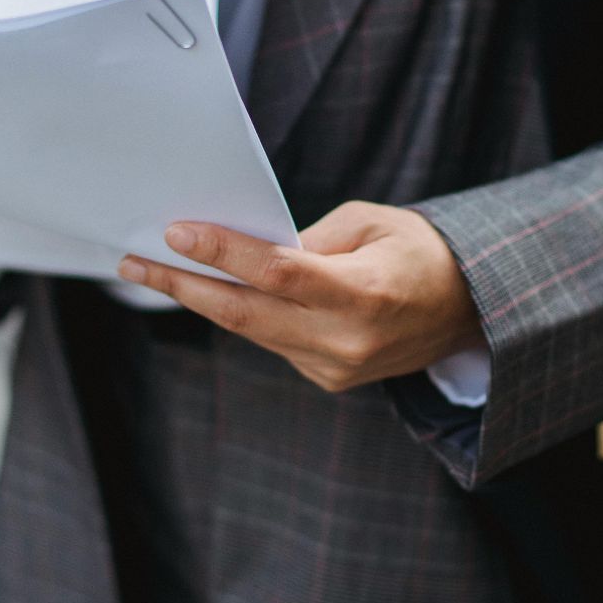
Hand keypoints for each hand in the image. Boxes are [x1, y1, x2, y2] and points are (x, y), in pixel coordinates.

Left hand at [118, 201, 483, 391]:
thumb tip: (245, 250)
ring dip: (203, 300)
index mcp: (366, 293)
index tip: (176, 232)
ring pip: (252, 331)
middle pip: (246, 314)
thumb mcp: (370, 223)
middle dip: (183, 286)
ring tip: (157, 270)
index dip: (223, 254)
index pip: (278, 273)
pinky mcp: (328, 379)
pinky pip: (272, 341)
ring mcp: (336, 367)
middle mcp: (348, 339)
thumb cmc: (417, 251)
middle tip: (134, 262)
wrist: (468, 310)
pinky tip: (213, 292)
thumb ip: (307, 239)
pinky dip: (243, 315)